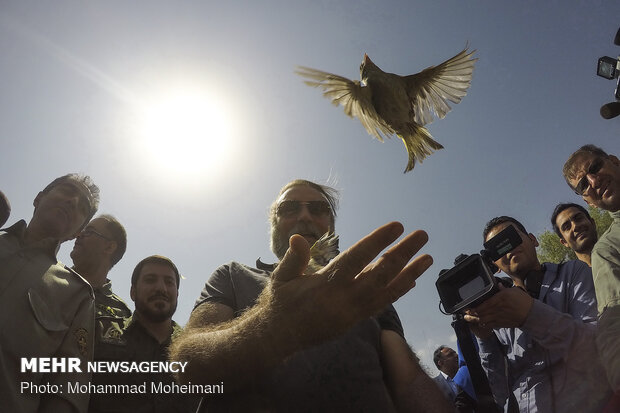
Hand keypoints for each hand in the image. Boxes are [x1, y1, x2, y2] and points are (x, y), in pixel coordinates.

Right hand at [266, 222, 432, 345]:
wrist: (279, 338)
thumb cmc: (280, 302)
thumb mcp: (281, 278)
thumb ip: (293, 258)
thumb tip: (297, 238)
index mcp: (325, 285)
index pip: (357, 259)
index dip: (377, 242)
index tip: (396, 226)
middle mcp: (344, 300)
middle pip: (380, 274)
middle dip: (403, 253)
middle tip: (421, 235)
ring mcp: (352, 312)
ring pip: (387, 291)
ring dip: (409, 273)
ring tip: (428, 258)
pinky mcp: (355, 320)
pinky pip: (382, 304)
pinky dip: (397, 291)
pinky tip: (412, 279)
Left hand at [464, 284, 533, 334]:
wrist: (532, 314)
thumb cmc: (523, 301)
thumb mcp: (513, 291)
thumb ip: (503, 289)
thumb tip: (498, 285)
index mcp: (500, 299)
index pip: (483, 304)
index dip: (474, 308)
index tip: (467, 307)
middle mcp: (498, 308)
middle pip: (481, 313)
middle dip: (471, 314)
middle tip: (465, 314)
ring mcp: (499, 317)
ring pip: (484, 320)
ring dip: (475, 320)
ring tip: (468, 319)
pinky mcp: (502, 323)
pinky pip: (490, 325)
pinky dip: (483, 324)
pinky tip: (478, 323)